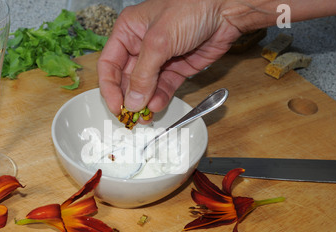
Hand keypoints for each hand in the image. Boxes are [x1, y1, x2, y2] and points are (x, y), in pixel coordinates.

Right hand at [97, 0, 241, 118]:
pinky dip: (159, 98)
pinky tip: (157, 106)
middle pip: (126, 78)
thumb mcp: (159, 41)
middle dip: (128, 98)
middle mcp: (140, 45)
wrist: (226, 9)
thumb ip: (143, 74)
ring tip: (145, 116)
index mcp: (128, 30)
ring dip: (144, 102)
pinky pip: (163, 87)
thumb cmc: (192, 8)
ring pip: (145, 86)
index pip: (109, 64)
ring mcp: (159, 58)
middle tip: (130, 116)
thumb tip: (132, 101)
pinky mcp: (176, 68)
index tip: (116, 106)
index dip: (109, 87)